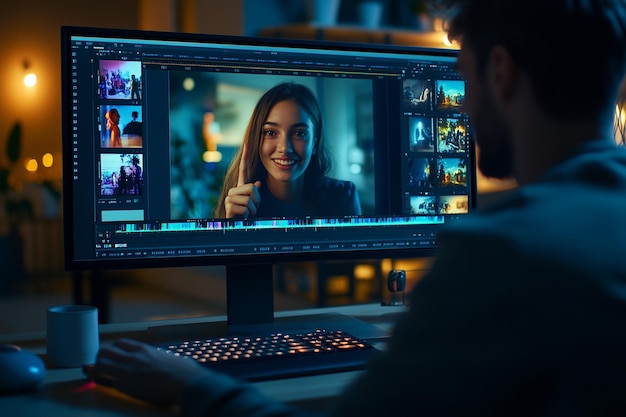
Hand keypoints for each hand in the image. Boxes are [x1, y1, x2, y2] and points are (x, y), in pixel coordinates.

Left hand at [83, 338, 208, 405]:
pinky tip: (93, 379)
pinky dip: (97, 378)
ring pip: (101, 362)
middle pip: (106, 349)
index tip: (111, 352)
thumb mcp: (171, 359)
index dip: (113, 347)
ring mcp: (126, 369)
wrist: (184, 382)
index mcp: (144, 349)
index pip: (121, 342)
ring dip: (95, 366)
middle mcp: (133, 356)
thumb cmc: (183, 372)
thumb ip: (163, 359)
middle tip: (99, 362)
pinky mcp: (124, 384)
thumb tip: (172, 362)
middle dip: (100, 355)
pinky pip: (103, 379)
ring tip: (93, 371)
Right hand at [224, 143, 260, 217]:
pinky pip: (246, 209)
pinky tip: (242, 217)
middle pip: (252, 188)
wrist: (236, 227)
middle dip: (257, 201)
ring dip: (253, 210)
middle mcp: (233, 190)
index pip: (243, 170)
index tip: (247, 144)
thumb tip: (257, 182)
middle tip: (252, 208)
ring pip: (250, 200)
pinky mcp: (229, 207)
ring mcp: (229, 198)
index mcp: (240, 187)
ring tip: (246, 213)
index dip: (245, 157)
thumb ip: (255, 193)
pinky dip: (248, 215)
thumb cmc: (246, 215)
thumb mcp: (253, 203)